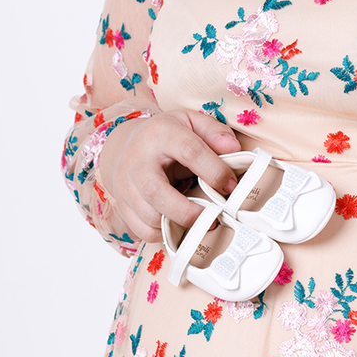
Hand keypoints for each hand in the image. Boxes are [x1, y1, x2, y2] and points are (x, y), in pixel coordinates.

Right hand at [97, 110, 240, 241]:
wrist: (123, 146)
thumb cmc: (164, 136)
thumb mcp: (190, 122)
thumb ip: (214, 132)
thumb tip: (234, 149)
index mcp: (160, 134)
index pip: (189, 151)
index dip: (214, 171)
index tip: (230, 185)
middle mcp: (137, 161)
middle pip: (156, 192)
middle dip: (189, 211)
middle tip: (213, 216)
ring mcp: (125, 186)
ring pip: (149, 217)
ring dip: (179, 225)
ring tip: (198, 220)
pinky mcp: (122, 207)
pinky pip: (143, 231)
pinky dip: (164, 234)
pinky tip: (178, 224)